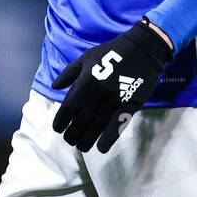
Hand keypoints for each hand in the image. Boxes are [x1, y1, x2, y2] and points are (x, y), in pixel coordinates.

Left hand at [51, 18, 173, 153]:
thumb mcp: (86, 57)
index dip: (60, 122)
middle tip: (69, 139)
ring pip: (96, 127)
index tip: (58, 128)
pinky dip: (109, 139)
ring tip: (81, 146)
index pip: (68, 109)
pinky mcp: (130, 106)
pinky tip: (101, 148)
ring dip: (86, 140)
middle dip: (72, 134)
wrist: (142, 49)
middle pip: (80, 122)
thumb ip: (68, 73)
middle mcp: (98, 94)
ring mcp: (114, 101)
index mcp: (85, 82)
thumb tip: (54, 87)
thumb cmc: (111, 52)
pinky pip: (118, 126)